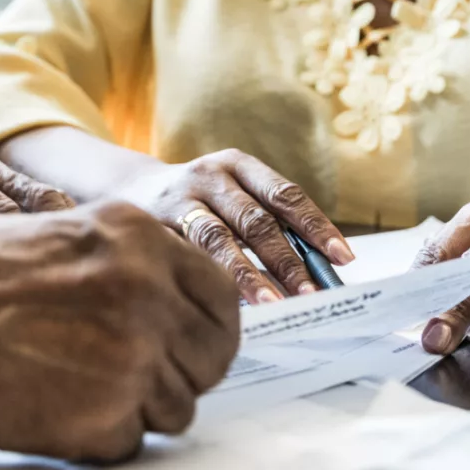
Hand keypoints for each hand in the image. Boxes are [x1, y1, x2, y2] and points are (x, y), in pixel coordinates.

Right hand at [0, 199, 239, 461]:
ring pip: (177, 406)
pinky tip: (56, 406)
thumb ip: (123, 258)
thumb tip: (165, 294)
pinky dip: (99, 435)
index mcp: (140, 239)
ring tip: (77, 386)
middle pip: (211, 357)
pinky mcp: (109, 417)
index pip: (221, 296)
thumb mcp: (61, 229)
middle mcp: (150, 293)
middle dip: (180, 372)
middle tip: (136, 375)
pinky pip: (131, 440)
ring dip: (137, 406)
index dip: (207, 327)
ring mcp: (135, 358)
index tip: (190, 344)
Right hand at [114, 149, 352, 302]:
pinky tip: (227, 302)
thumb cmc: (199, 201)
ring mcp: (180, 198)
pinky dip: (211, 278)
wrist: (127, 188)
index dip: (315, 226)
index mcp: (238, 165)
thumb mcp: (231, 196)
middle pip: (256, 219)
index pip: (285, 195)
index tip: (342, 258)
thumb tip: (312, 275)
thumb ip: (265, 224)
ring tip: (274, 304)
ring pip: (220, 238)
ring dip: (250, 274)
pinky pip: (189, 254)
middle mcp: (210, 175)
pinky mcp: (154, 223)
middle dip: (287, 260)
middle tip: (310, 294)